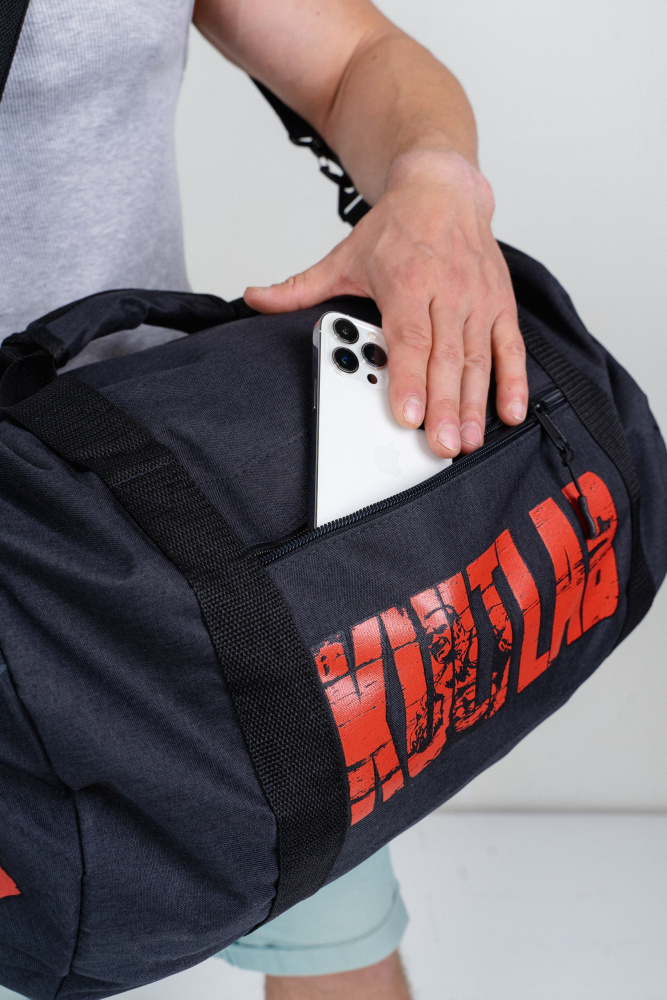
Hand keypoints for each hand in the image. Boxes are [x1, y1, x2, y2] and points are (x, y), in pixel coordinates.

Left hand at [244, 149, 527, 457]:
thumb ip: (301, 287)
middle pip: (445, 358)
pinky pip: (510, 347)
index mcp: (405, 282)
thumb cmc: (397, 228)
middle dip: (445, 406)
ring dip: (475, 403)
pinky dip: (512, 381)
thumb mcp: (344, 256)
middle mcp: (445, 291)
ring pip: (477, 359)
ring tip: (468, 441)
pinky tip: (508, 412)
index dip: (409, 380)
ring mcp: (476, 299)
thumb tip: (255, 299)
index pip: (408, 339)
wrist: (443, 188)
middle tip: (441, 446)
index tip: (408, 416)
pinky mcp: (500, 304)